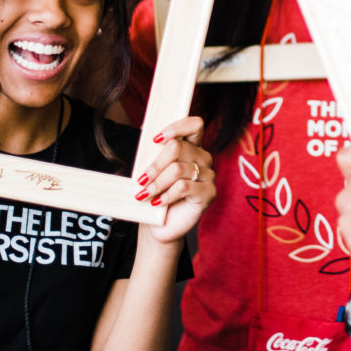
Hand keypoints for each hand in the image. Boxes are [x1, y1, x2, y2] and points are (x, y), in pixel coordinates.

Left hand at [134, 116, 214, 242]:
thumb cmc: (157, 195)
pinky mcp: (209, 192)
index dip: (176, 127)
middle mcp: (203, 158)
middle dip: (155, 165)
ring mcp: (209, 175)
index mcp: (192, 147)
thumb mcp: (153, 172)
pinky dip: (166, 195)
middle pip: (178, 148)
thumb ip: (153, 153)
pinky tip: (157, 202)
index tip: (155, 139)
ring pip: (177, 170)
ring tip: (144, 195)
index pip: (194, 125)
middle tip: (141, 180)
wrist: (162, 225)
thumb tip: (144, 131)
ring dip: (156, 184)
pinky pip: (183, 187)